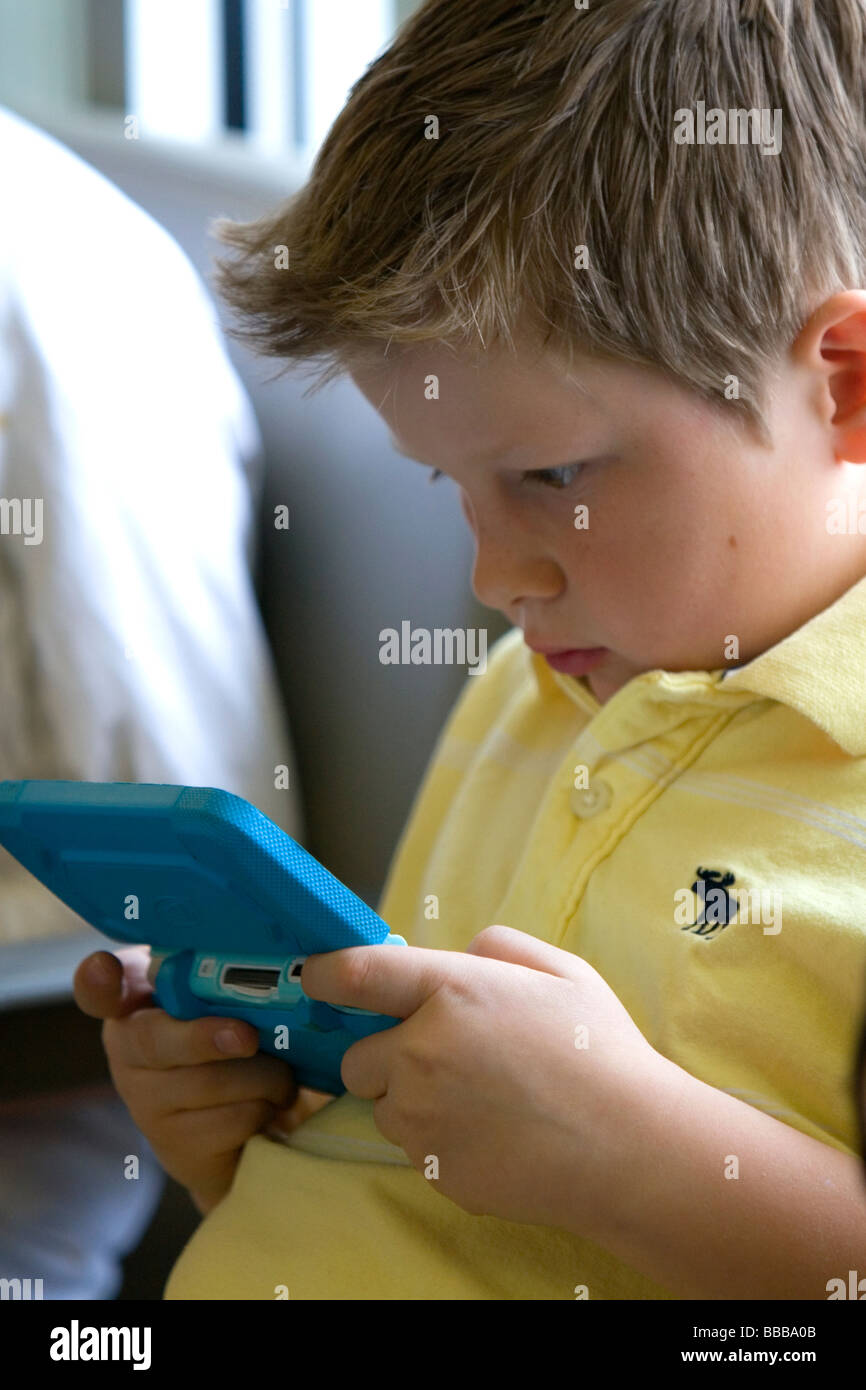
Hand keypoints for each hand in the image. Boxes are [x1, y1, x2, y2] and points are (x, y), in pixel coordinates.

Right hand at [73, 946, 298, 1211]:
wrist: (232, 1125)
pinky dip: (267, 1106)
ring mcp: (147, 1107)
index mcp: (134, 1002)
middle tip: (247, 1038)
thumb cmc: (227, 1037)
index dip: (98, 980)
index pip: (98, 988)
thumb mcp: (218, 997)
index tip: (102, 970)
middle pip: (156, 1042)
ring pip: (212, 1083)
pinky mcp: (178, 1148)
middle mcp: (127, 1054)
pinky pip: (234, 1120)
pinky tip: (269, 1102)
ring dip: (266, 1074)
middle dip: (205, 1038)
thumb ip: (220, 974)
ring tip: (279, 1072)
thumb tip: (255, 966)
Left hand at [300, 925, 663, 1234]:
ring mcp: (423, 1118)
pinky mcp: (431, 1168)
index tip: (317, 977)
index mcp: (451, 992)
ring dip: (412, 1101)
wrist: (631, 1150)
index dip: (323, 972)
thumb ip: (496, 948)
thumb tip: (455, 957)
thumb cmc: (601, 1054)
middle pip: (355, 1057)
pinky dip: (438, 1139)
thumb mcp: (560, 971)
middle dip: (386, 1055)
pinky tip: (493, 1133)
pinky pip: (413, 1148)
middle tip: (446, 1057)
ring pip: (384, 1107)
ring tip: (483, 1099)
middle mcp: (421, 1054)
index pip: (352, 973)